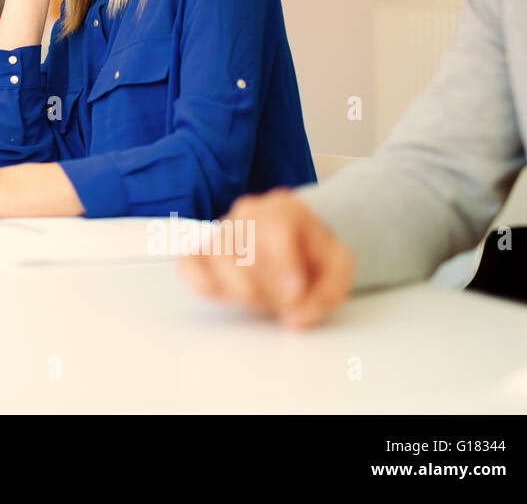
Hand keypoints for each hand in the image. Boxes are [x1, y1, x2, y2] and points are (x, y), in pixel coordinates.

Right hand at [177, 188, 355, 328]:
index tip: (293, 295)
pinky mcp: (202, 248)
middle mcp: (247, 212)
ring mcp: (221, 228)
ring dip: (238, 289)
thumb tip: (295, 318)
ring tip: (259, 299)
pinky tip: (226, 295)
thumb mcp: (338, 270)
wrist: (300, 241)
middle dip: (264, 285)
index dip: (281, 266)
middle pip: (241, 244)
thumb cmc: (315, 254)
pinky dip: (201, 283)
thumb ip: (326, 294)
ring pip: (214, 256)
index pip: (273, 229)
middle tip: (282, 302)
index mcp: (284, 208)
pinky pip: (188, 263)